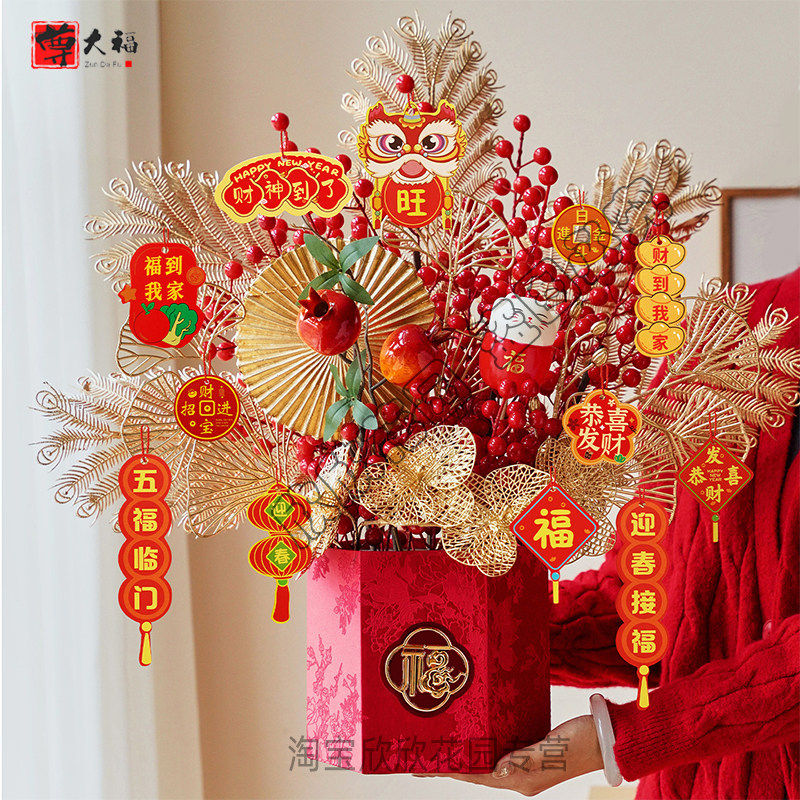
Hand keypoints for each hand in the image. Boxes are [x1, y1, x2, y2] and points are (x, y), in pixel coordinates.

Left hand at [414, 715, 602, 796]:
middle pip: (476, 772)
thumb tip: (496, 770)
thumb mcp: (553, 750)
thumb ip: (525, 759)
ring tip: (441, 746)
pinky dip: (482, 744)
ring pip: (485, 762)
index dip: (449, 771)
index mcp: (522, 780)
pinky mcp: (531, 751)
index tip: (423, 766)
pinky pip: (499, 750)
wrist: (607, 736)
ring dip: (465, 755)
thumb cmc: (582, 741)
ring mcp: (525, 764)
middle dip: (450, 764)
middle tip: (422, 755)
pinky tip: (473, 735)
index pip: (476, 776)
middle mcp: (520, 776)